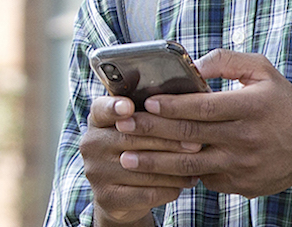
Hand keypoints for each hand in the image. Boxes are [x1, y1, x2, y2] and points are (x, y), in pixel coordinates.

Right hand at [81, 96, 200, 225]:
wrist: (122, 193)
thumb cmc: (140, 146)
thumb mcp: (141, 124)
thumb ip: (154, 109)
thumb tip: (192, 93)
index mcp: (99, 119)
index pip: (102, 109)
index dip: (114, 107)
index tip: (129, 107)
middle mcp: (92, 144)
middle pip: (133, 139)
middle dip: (170, 141)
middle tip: (198, 143)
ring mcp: (96, 173)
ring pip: (143, 168)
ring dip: (175, 167)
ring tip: (199, 163)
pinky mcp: (107, 198)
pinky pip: (145, 193)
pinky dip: (169, 187)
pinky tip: (186, 182)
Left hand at [121, 50, 291, 213]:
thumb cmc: (283, 104)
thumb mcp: (264, 71)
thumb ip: (228, 61)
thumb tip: (194, 63)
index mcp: (250, 106)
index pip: (202, 107)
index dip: (171, 106)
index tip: (146, 103)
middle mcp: (245, 138)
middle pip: (188, 136)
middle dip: (151, 132)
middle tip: (124, 126)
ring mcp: (241, 166)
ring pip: (188, 165)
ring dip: (154, 162)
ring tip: (126, 158)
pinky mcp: (238, 186)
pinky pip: (203, 179)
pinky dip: (179, 176)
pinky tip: (156, 171)